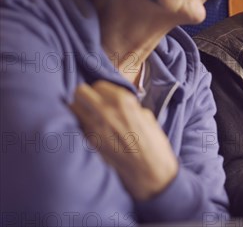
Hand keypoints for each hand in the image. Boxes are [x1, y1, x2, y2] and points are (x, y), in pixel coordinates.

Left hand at [70, 81, 177, 200]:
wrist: (151, 172)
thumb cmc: (154, 145)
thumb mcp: (148, 118)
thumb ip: (132, 107)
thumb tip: (120, 104)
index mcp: (124, 101)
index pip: (99, 85)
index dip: (102, 91)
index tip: (104, 97)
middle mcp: (106, 111)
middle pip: (81, 92)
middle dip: (85, 96)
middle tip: (92, 104)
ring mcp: (94, 128)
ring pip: (73, 108)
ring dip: (79, 110)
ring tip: (88, 117)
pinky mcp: (89, 143)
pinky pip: (76, 126)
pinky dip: (80, 126)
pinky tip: (91, 132)